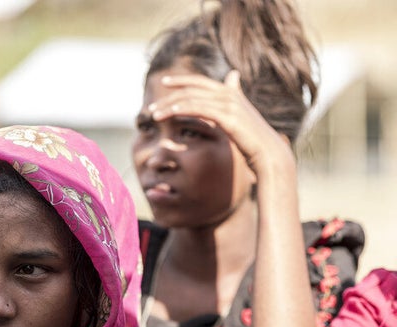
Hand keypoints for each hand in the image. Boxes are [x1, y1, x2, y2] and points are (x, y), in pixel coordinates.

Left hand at [148, 70, 293, 175]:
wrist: (269, 154)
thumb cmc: (253, 141)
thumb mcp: (240, 119)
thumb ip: (232, 101)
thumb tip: (232, 79)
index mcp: (231, 93)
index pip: (201, 81)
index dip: (182, 80)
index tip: (165, 82)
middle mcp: (229, 94)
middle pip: (192, 89)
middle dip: (169, 95)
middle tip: (152, 107)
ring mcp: (229, 103)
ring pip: (191, 98)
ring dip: (169, 105)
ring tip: (153, 114)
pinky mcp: (227, 116)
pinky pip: (197, 108)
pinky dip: (179, 109)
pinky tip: (166, 115)